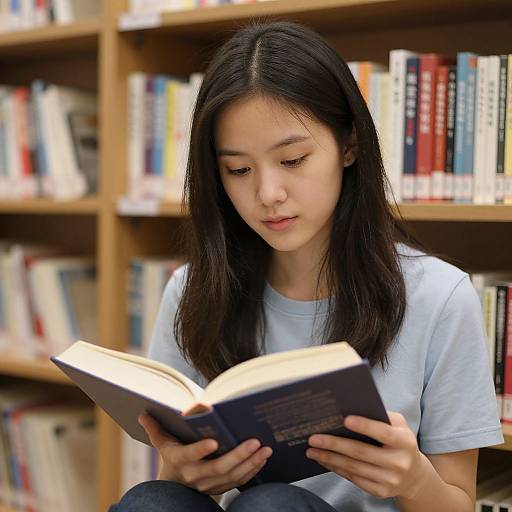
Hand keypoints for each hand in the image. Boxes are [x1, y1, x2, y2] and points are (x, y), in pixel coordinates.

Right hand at [139, 414, 272, 494]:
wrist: (174, 488)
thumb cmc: (171, 457)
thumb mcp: (161, 444)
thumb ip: (155, 429)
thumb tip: (143, 414)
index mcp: (179, 461)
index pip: (190, 456)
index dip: (201, 450)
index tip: (214, 441)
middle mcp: (194, 476)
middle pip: (219, 467)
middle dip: (239, 455)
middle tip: (255, 442)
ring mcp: (209, 485)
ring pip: (233, 476)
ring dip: (251, 463)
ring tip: (266, 449)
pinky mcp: (220, 488)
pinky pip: (239, 482)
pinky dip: (252, 471)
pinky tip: (263, 458)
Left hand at [306, 412, 428, 499]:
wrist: (413, 475)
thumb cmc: (399, 441)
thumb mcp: (398, 425)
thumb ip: (380, 416)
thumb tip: (350, 409)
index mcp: (404, 441)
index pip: (383, 432)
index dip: (364, 426)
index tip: (344, 419)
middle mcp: (399, 463)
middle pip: (361, 452)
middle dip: (334, 444)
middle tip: (314, 438)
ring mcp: (389, 480)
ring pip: (353, 468)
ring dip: (329, 458)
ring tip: (312, 450)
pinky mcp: (380, 492)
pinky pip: (353, 479)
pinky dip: (336, 468)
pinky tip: (324, 460)